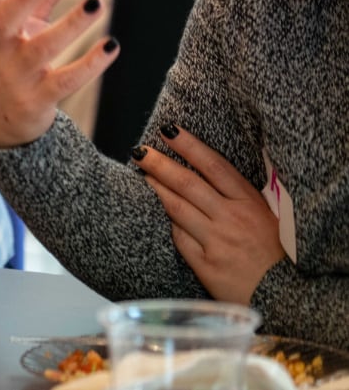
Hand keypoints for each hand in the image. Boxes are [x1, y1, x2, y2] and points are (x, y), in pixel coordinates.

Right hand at [0, 0, 119, 147]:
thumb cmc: (12, 60)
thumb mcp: (24, 23)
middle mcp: (0, 48)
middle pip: (6, 18)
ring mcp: (17, 75)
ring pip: (43, 48)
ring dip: (71, 25)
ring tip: (97, 2)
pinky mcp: (38, 99)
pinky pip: (65, 81)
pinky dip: (89, 65)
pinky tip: (111, 46)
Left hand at [135, 126, 285, 302]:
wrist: (288, 298)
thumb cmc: (277, 256)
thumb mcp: (269, 218)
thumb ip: (240, 198)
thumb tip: (209, 172)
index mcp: (250, 203)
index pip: (214, 166)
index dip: (190, 146)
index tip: (169, 131)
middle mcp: (232, 219)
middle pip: (188, 183)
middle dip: (160, 164)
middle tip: (140, 151)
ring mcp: (217, 241)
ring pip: (177, 207)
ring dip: (156, 188)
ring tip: (142, 174)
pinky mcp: (205, 264)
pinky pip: (179, 238)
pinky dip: (168, 224)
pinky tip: (158, 213)